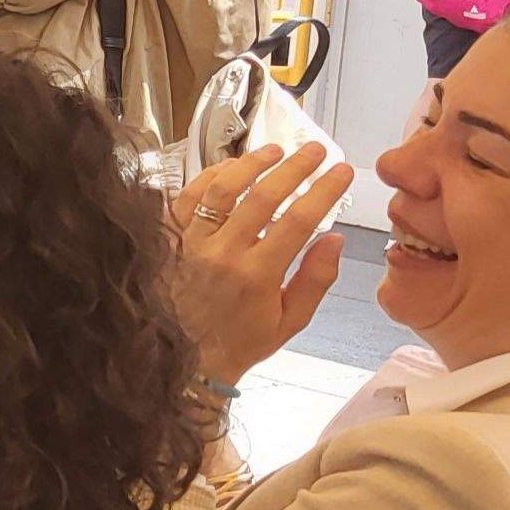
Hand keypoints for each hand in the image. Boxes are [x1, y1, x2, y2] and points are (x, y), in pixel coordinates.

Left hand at [173, 142, 350, 388]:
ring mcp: (190, 243)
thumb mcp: (290, 321)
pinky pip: (185, 197)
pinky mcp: (167, 239)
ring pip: (221, 190)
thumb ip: (316, 279)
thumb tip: (335, 239)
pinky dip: (209, 177)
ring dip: (251, 164)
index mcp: (257, 275)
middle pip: (262, 196)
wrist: (183, 360)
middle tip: (315, 150)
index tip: (342, 171)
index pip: (298, 221)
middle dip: (295, 168)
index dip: (324, 191)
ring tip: (275, 150)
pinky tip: (230, 167)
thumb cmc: (241, 341)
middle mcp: (222, 254)